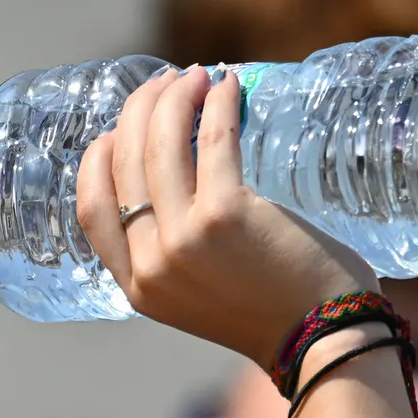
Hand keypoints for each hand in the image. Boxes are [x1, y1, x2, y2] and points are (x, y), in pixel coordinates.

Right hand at [76, 67, 376, 365]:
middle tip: (167, 84)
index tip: (121, 128)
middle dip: (141, 110)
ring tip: (196, 75)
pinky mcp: (226, 215)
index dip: (100, 158)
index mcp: (139, 288)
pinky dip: (217, 104)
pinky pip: (213, 141)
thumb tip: (184, 180)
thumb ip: (181, 256)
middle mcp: (152, 264)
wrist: (324, 342)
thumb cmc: (278, 315)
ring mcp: (185, 239)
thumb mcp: (205, 296)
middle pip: (124, 165)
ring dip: (174, 97)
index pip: (93, 210)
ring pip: (161, 146)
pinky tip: (228, 85)